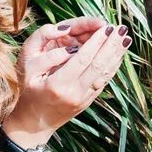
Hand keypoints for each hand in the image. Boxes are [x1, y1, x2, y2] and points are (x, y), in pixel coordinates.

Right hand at [4, 18, 131, 145]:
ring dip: (116, 55)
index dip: (95, 42)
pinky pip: (104, 81)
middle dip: (111, 45)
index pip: (82, 59)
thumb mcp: (27, 70)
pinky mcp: (88, 101)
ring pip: (105, 74)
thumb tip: (71, 47)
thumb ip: (47, 55)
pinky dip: (113, 66)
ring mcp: (83, 99)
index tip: (105, 27)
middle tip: (121, 28)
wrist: (32, 124)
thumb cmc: (26, 92)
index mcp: (57, 84)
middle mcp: (74, 93)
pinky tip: (118, 54)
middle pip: (98, 65)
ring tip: (125, 38)